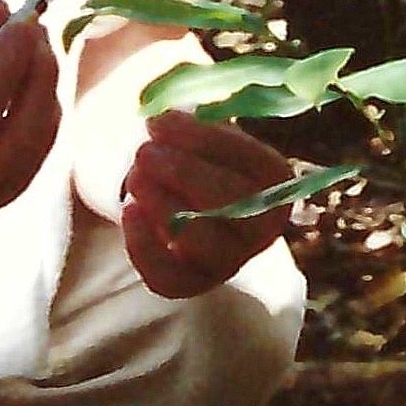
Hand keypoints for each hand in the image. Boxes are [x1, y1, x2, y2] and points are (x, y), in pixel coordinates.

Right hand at [0, 2, 65, 224]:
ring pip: (42, 133)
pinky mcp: (10, 193)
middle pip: (24, 128)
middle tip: (35, 27)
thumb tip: (3, 9)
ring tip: (32, 44)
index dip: (6, 62)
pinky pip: (44, 141)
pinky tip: (30, 75)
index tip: (19, 22)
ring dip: (46, 82)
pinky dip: (45, 101)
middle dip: (39, 70)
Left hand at [120, 111, 300, 298]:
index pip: (247, 158)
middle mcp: (261, 227)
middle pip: (230, 202)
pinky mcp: (192, 282)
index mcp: (275, 181)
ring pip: (199, 240)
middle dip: (182, 173)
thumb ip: (192, 127)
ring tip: (135, 178)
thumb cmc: (198, 158)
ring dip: (162, 205)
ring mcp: (228, 260)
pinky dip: (143, 245)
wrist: (184, 200)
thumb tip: (159, 123)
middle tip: (144, 153)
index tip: (158, 122)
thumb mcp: (205, 134)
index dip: (200, 139)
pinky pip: (168, 276)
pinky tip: (129, 211)